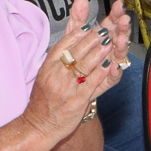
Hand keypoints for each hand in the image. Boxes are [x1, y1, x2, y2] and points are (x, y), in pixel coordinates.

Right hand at [24, 0, 129, 142]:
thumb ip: (60, 54)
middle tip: (105, 29)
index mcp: (48, 65)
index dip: (78, 34)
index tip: (90, 26)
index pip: (64, 44)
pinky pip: (90, 82)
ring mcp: (66, 86)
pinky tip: (109, 65)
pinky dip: (100, 72)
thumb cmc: (45, 98)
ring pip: (85, 64)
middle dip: (92, 39)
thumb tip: (69, 35)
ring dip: (99, 52)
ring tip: (110, 42)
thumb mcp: (47, 73)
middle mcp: (56, 73)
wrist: (39, 125)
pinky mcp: (77, 99)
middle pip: (76, 51)